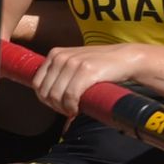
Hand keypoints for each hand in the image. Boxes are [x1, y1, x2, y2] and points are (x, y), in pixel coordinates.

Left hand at [31, 43, 147, 116]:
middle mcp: (62, 57)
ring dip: (62, 108)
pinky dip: (71, 107)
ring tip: (73, 110)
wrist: (126, 58)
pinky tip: (78, 109)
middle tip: (67, 110)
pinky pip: (70, 96)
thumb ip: (59, 72)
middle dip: (54, 105)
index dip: (45, 99)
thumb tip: (44, 96)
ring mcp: (73, 62)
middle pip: (45, 91)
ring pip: (56, 95)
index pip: (37, 83)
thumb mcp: (75, 62)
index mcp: (55, 53)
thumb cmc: (101, 64)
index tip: (58, 105)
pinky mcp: (86, 70)